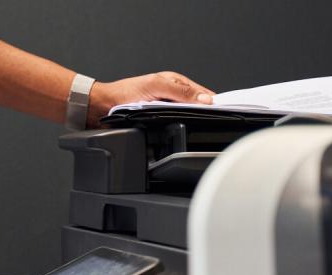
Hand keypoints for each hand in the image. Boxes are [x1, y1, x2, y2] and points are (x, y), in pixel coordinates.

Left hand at [87, 71, 215, 127]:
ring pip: (188, 117)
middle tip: (219, 124)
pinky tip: (186, 133)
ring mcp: (166, 109)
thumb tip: (205, 100)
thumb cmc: (124, 93)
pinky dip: (182, 128)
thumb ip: (180, 92)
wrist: (102, 106)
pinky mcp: (159, 121)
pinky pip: (176, 125)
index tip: (229, 111)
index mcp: (175, 83)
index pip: (203, 93)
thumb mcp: (155, 87)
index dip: (216, 102)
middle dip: (208, 114)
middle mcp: (173, 95)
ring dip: (195, 122)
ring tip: (206, 129)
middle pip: (198, 106)